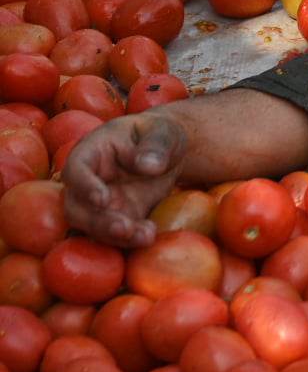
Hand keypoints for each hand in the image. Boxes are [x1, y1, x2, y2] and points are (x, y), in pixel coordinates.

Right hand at [62, 112, 187, 247]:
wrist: (166, 151)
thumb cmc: (157, 133)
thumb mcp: (161, 131)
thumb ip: (155, 146)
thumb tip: (148, 166)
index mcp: (90, 152)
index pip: (76, 170)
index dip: (84, 186)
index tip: (102, 198)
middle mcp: (87, 182)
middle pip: (77, 207)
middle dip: (98, 221)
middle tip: (124, 228)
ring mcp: (100, 203)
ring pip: (93, 226)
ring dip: (114, 236)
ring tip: (144, 236)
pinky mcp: (117, 217)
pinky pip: (116, 234)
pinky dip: (130, 239)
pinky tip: (149, 236)